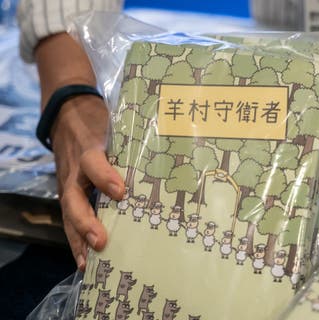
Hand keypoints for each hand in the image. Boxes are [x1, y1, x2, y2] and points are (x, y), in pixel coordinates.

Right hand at [35, 33, 123, 270]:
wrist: (67, 113)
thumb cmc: (100, 121)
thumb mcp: (115, 122)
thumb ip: (136, 136)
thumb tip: (177, 147)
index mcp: (89, 149)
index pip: (94, 162)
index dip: (105, 177)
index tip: (121, 192)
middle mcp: (75, 170)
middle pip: (74, 198)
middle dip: (86, 221)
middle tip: (101, 241)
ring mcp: (69, 184)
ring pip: (69, 214)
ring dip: (78, 239)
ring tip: (87, 261)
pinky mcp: (68, 194)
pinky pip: (69, 218)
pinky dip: (76, 240)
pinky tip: (85, 260)